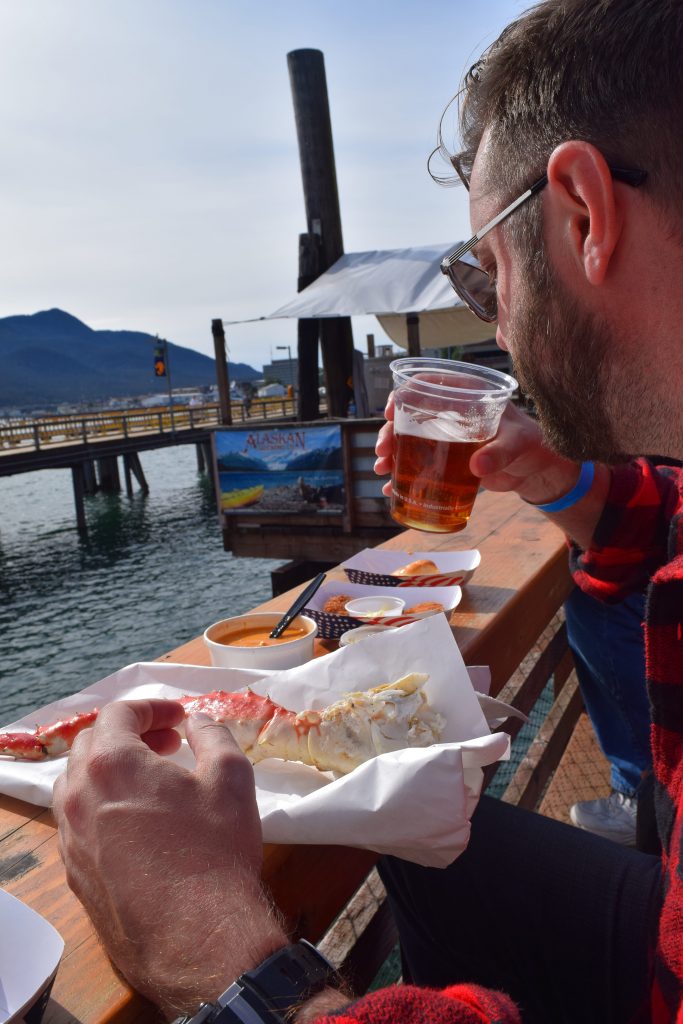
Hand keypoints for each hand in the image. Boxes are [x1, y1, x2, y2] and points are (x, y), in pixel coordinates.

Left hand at [52, 700, 286, 1019]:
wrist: (196, 935)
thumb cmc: (215, 850)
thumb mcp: (230, 776)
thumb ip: (212, 734)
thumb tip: (199, 721)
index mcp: (111, 763)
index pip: (119, 713)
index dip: (153, 707)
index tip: (180, 717)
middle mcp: (79, 797)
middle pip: (91, 744)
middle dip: (130, 735)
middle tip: (169, 744)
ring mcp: (71, 838)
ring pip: (76, 784)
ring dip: (110, 770)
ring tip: (150, 782)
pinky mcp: (75, 874)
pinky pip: (79, 824)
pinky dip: (102, 807)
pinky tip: (139, 824)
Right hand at [374, 394, 579, 504]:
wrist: (536, 469)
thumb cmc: (531, 444)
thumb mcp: (517, 444)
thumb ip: (500, 452)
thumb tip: (477, 465)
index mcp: (467, 394)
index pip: (428, 384)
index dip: (404, 394)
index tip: (391, 412)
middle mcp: (451, 411)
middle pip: (410, 414)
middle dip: (390, 431)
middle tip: (382, 451)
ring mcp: (446, 435)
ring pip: (409, 439)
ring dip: (391, 453)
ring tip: (382, 469)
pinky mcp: (446, 459)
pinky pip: (419, 463)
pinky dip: (403, 475)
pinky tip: (390, 488)